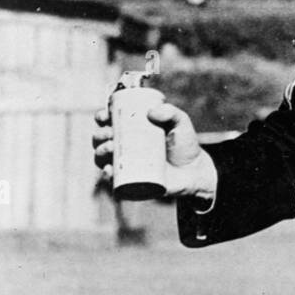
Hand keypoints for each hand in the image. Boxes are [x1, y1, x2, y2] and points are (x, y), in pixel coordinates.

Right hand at [92, 101, 217, 199]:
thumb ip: (171, 113)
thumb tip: (151, 112)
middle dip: (99, 135)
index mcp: (131, 129)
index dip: (101, 117)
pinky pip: (113, 180)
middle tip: (110, 134)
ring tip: (110, 148)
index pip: (109, 121)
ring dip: (100, 152)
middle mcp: (124, 147)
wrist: (195, 171)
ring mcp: (126, 165)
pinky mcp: (130, 182)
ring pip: (103, 158)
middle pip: (101, 139)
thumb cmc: (185, 144)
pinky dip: (107, 175)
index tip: (105, 116)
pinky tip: (108, 170)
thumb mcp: (180, 123)